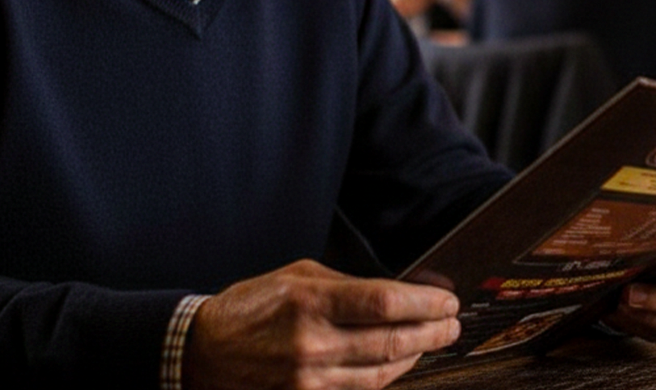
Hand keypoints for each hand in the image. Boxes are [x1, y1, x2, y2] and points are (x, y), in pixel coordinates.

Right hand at [183, 259, 460, 389]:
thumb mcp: (297, 277)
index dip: (425, 304)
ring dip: (415, 357)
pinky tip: (400, 363)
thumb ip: (348, 284)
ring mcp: (309, 380)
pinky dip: (385, 377)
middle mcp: (312, 344)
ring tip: (433, 342)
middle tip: (452, 324)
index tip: (446, 301)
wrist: (203, 354)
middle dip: (431, 332)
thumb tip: (401, 290)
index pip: (385, 302)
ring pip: (381, 373)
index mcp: (310, 302)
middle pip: (391, 341)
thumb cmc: (251, 308)